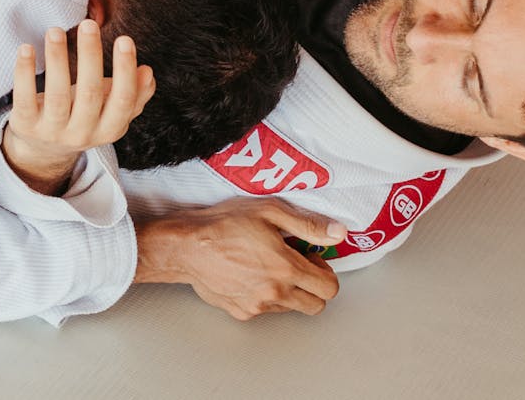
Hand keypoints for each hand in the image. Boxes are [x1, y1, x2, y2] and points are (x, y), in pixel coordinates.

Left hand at [3, 20, 153, 194]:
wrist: (44, 149)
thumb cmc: (85, 117)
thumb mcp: (112, 110)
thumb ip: (135, 94)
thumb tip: (147, 72)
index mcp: (110, 129)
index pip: (123, 100)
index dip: (124, 71)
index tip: (125, 39)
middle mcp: (82, 134)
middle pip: (89, 94)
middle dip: (90, 57)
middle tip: (89, 24)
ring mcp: (52, 132)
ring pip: (57, 95)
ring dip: (57, 60)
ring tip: (55, 31)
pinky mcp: (25, 126)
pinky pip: (24, 99)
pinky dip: (24, 73)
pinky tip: (27, 48)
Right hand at [134, 197, 344, 319]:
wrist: (186, 246)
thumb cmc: (223, 224)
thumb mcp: (269, 211)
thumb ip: (308, 224)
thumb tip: (337, 232)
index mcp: (286, 268)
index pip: (329, 287)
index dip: (325, 270)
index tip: (311, 256)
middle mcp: (275, 292)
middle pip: (316, 305)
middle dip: (313, 286)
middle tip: (297, 264)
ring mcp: (258, 305)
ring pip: (291, 308)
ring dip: (290, 291)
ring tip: (270, 266)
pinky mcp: (242, 312)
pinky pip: (266, 310)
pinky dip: (266, 296)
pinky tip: (252, 275)